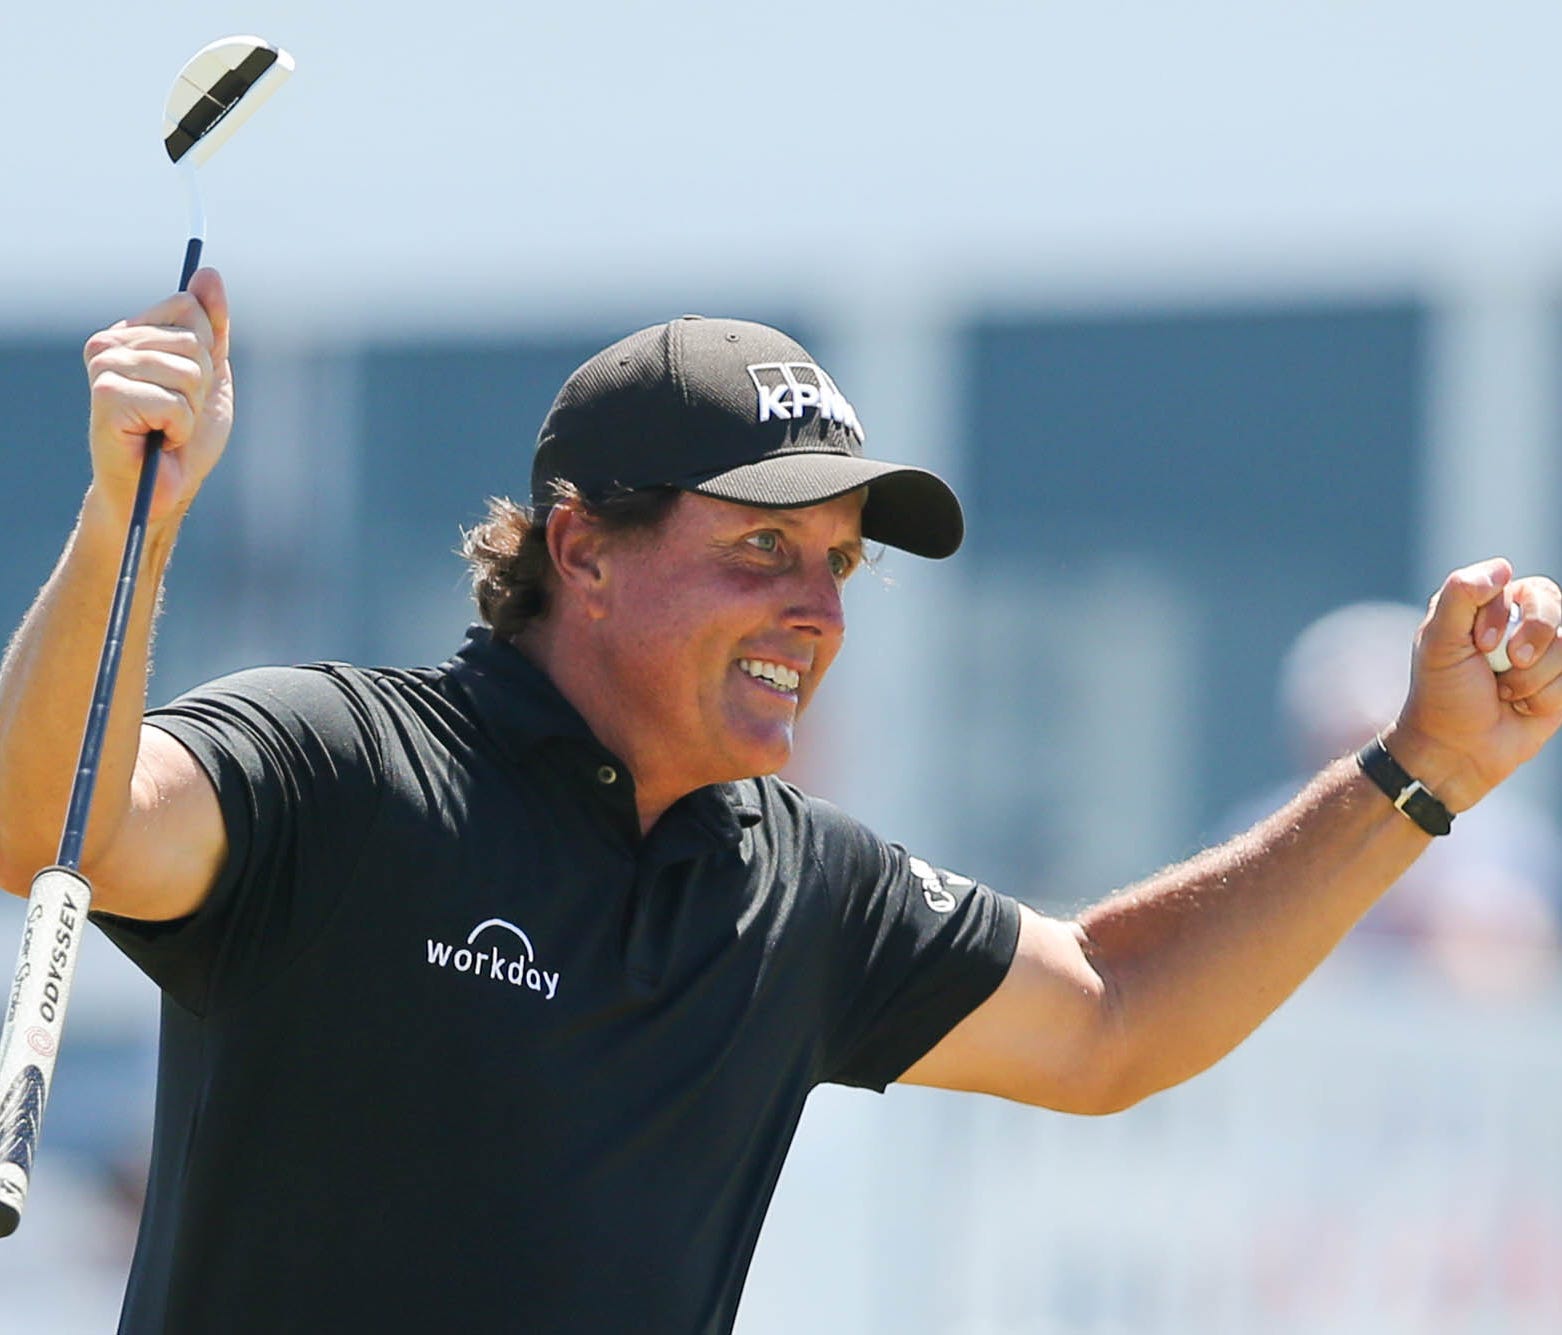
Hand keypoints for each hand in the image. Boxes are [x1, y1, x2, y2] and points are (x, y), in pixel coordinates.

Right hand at [82, 268, 231, 525]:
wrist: (161, 488)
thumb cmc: (183, 437)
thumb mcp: (210, 374)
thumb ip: (212, 325)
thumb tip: (208, 272)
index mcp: (131, 332)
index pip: (190, 306)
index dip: (207, 352)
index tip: (188, 384)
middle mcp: (110, 343)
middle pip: (193, 338)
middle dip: (200, 384)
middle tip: (176, 413)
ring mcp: (104, 367)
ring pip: (188, 369)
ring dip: (190, 409)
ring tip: (166, 427)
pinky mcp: (106, 396)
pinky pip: (174, 401)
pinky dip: (179, 428)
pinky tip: (157, 439)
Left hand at [1386, 558, 1561, 809]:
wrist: (1459, 750)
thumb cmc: (1442, 694)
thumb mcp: (1439, 642)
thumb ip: (1461, 596)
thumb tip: (1503, 567)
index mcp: (1481, 605)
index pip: (1515, 587)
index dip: (1502, 617)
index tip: (1479, 647)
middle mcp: (1514, 621)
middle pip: (1552, 607)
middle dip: (1532, 640)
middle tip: (1507, 665)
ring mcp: (1540, 651)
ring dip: (1533, 677)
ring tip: (1505, 693)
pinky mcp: (1559, 680)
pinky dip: (1546, 696)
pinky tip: (1523, 705)